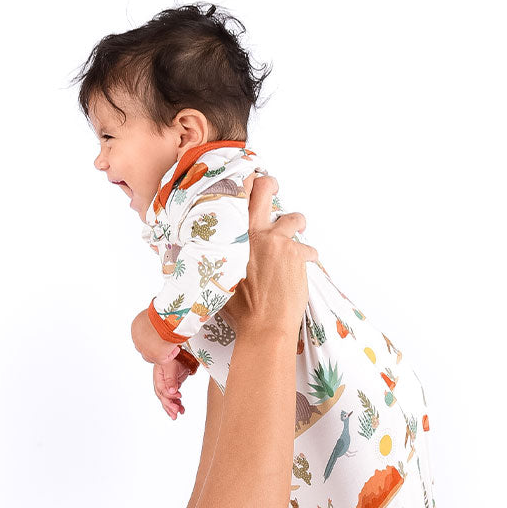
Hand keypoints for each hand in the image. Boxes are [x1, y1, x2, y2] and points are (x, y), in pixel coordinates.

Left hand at [131, 307, 182, 364]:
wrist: (169, 316)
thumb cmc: (164, 311)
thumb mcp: (155, 313)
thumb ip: (155, 320)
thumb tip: (161, 320)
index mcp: (136, 327)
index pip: (141, 336)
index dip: (151, 338)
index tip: (160, 336)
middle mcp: (137, 339)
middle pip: (144, 347)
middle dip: (154, 347)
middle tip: (165, 343)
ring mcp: (145, 349)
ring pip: (151, 356)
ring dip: (162, 352)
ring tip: (172, 346)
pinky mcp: (155, 356)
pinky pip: (164, 360)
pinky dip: (171, 355)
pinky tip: (176, 348)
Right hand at [153, 352, 195, 419]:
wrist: (181, 355)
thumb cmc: (173, 357)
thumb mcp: (170, 367)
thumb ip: (170, 379)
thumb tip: (171, 391)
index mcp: (158, 378)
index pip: (161, 390)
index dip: (169, 395)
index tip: (178, 396)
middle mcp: (161, 383)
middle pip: (163, 397)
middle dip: (169, 406)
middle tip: (175, 412)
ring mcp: (166, 386)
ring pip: (167, 400)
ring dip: (173, 407)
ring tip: (178, 413)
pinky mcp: (173, 387)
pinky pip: (173, 398)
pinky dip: (177, 404)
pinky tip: (181, 409)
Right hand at [222, 173, 317, 345]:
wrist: (264, 326)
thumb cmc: (239, 311)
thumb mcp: (217, 282)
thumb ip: (214, 264)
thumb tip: (198, 262)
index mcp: (231, 238)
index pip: (235, 197)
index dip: (242, 184)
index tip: (246, 182)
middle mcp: (254, 232)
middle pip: (264, 189)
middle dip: (269, 185)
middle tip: (271, 188)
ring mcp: (278, 240)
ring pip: (295, 217)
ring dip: (296, 225)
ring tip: (294, 240)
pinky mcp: (297, 253)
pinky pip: (308, 249)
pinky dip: (306, 258)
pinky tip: (300, 271)